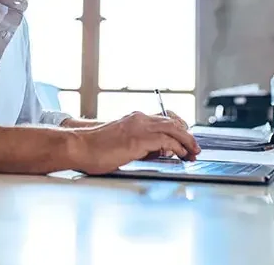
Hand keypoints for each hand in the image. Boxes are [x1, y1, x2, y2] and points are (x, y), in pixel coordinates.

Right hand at [72, 111, 200, 174]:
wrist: (79, 147)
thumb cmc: (95, 149)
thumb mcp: (122, 144)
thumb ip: (141, 145)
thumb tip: (159, 152)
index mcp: (134, 119)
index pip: (164, 119)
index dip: (179, 129)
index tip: (186, 140)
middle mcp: (139, 119)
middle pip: (173, 122)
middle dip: (187, 135)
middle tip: (195, 148)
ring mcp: (139, 127)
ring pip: (173, 128)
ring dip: (186, 141)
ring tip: (193, 152)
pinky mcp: (138, 139)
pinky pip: (166, 141)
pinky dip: (177, 148)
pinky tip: (181, 155)